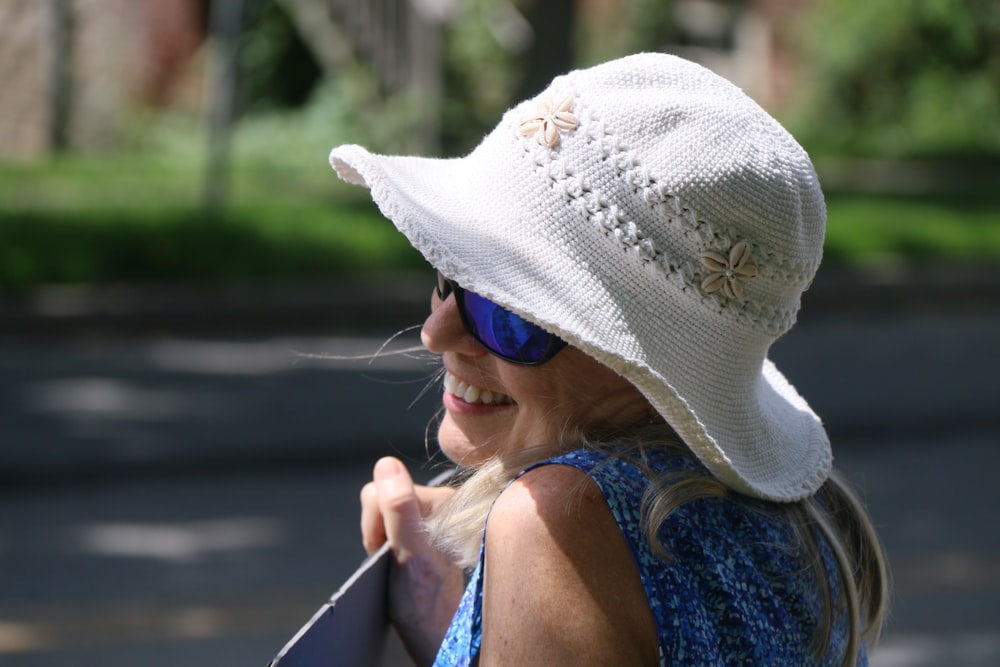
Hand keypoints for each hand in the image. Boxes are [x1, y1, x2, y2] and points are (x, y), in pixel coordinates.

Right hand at [360, 457, 464, 665]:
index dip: (375, 522)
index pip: (383, 489)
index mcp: (445, 500)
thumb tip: (386, 464)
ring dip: (381, 539)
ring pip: (383, 512)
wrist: (437, 634)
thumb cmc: (425, 602)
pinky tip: (400, 564)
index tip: (388, 550)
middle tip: (393, 560)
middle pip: (383, 497)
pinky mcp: (428, 532)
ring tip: (397, 566)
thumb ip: (399, 508)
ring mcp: (435, 518)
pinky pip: (391, 524)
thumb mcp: (408, 554)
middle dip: (378, 529)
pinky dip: (387, 545)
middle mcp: (444, 504)